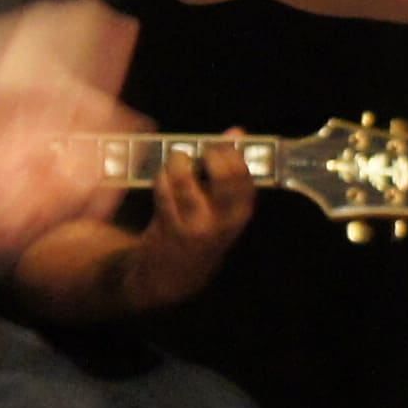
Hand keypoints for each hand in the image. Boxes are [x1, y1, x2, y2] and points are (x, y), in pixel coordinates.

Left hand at [114, 130, 259, 315]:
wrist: (173, 276)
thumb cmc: (202, 229)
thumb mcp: (224, 207)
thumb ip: (230, 169)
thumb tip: (237, 131)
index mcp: (240, 213)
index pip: (245, 177)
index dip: (232, 154)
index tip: (221, 145)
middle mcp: (221, 223)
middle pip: (224, 178)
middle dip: (212, 156)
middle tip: (203, 152)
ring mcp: (193, 226)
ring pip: (184, 180)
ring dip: (179, 163)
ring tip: (179, 161)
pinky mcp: (166, 226)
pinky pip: (163, 190)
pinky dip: (163, 178)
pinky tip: (165, 181)